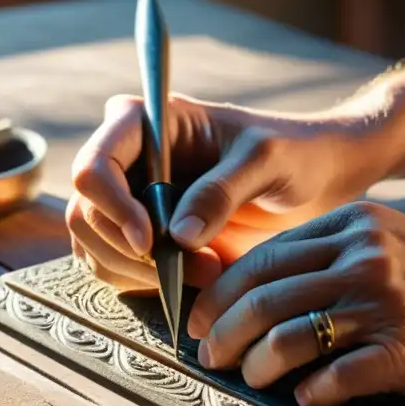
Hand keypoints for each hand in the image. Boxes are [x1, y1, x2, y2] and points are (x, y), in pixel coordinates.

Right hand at [66, 94, 389, 291]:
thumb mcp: (266, 161)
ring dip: (141, 273)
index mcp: (146, 122)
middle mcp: (127, 158)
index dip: (113, 208)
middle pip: (88, 214)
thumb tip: (177, 236)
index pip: (95, 165)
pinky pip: (115, 267)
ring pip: (94, 246)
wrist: (316, 177)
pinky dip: (145, 283)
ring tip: (208, 275)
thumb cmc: (295, 152)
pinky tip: (193, 279)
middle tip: (200, 270)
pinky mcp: (140, 234)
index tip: (152, 242)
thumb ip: (222, 191)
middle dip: (135, 252)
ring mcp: (128, 197)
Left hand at [187, 201, 404, 405]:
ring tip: (251, 378)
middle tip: (209, 357)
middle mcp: (364, 257)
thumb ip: (327, 256)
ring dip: (257, 365)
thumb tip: (255, 291)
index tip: (200, 322)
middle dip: (222, 333)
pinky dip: (312, 391)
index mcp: (352, 227)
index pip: (261, 259)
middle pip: (264, 297)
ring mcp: (386, 302)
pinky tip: (306, 397)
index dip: (219, 295)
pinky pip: (338, 375)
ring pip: (289, 336)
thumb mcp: (386, 241)